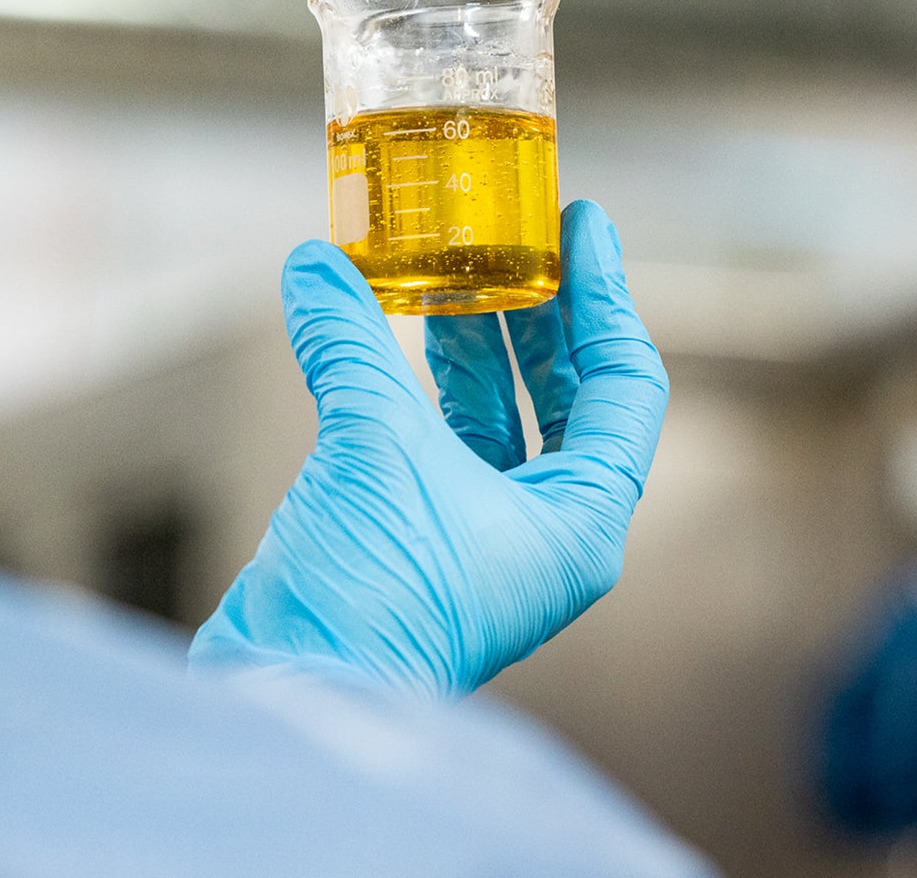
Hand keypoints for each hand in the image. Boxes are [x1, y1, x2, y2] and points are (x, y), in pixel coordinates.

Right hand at [189, 201, 667, 699]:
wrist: (293, 690)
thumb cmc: (372, 596)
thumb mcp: (374, 448)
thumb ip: (352, 347)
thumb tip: (318, 266)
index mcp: (577, 522)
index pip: (623, 387)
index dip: (605, 298)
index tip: (582, 227)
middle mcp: (539, 533)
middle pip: (561, 399)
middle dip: (533, 317)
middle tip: (511, 240)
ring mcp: (475, 540)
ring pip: (489, 421)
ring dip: (465, 347)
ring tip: (440, 271)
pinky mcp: (412, 543)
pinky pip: (427, 444)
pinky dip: (404, 388)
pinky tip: (370, 335)